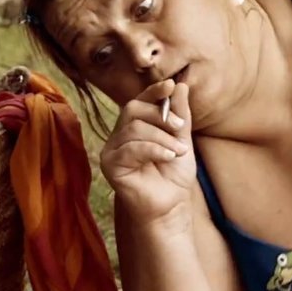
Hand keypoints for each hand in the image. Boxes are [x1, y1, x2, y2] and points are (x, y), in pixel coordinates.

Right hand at [99, 80, 195, 223]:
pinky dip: (153, 149)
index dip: (153, 91)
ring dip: (162, 138)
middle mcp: (119, 135)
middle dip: (160, 115)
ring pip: (135, 129)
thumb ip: (180, 115)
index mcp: (135, 127)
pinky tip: (168, 157)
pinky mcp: (109, 165)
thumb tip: (181, 86)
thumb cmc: (174, 175)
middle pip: (133, 109)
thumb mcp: (182, 140)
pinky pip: (130, 148)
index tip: (170, 85)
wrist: (171, 205)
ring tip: (178, 151)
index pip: (139, 101)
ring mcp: (112, 150)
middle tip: (180, 127)